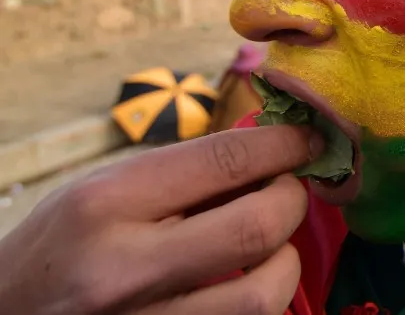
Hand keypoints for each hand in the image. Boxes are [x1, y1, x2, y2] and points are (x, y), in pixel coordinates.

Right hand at [0, 126, 320, 314]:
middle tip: (289, 190)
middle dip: (292, 200)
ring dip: (284, 263)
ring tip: (268, 247)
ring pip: (265, 295)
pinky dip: (259, 301)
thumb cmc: (61, 245)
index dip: (285, 145)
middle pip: (258, 227)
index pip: (226, 160)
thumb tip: (272, 149)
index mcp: (107, 204)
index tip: (309, 139)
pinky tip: (245, 283)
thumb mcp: (101, 191)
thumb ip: (183, 173)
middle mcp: (124, 268)